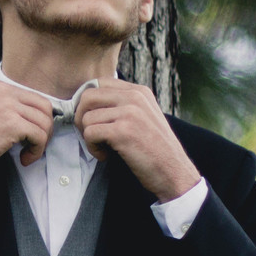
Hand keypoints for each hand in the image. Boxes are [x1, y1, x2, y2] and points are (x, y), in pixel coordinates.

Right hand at [0, 79, 54, 187]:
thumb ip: (4, 107)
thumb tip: (35, 116)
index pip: (32, 97)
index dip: (35, 119)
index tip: (28, 136)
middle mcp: (2, 91)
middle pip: (44, 106)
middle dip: (45, 128)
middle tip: (35, 145)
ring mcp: (7, 106)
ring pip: (44, 122)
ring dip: (41, 142)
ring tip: (27, 153)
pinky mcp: (12, 124)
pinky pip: (40, 136)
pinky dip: (36, 151)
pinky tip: (24, 159)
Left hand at [75, 78, 201, 201]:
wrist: (174, 173)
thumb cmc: (155, 150)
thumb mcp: (143, 117)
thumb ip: (122, 105)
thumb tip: (86, 101)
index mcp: (139, 91)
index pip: (99, 83)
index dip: (88, 103)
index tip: (93, 121)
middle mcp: (135, 97)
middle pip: (87, 96)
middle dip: (82, 118)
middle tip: (92, 135)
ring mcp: (130, 112)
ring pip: (86, 117)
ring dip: (88, 137)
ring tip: (104, 148)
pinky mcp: (123, 131)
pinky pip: (89, 133)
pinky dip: (92, 148)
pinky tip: (105, 155)